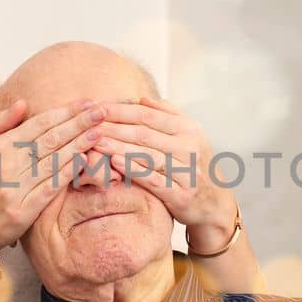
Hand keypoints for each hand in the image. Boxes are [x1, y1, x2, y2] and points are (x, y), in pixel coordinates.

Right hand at [0, 98, 105, 258]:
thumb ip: (2, 122)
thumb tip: (23, 102)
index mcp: (0, 146)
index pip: (39, 123)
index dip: (65, 112)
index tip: (87, 103)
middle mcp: (8, 163)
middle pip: (50, 138)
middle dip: (79, 123)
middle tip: (101, 111)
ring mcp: (17, 187)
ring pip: (54, 160)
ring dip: (80, 144)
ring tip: (100, 131)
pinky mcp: (25, 208)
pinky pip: (52, 185)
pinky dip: (69, 171)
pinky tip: (86, 159)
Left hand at [93, 97, 236, 237]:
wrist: (213, 203)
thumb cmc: (192, 165)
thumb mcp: (188, 136)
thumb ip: (167, 115)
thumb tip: (142, 98)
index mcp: (189, 129)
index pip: (149, 115)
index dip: (121, 110)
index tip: (98, 107)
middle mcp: (190, 148)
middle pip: (144, 133)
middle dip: (114, 127)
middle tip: (89, 124)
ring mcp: (187, 172)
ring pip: (146, 155)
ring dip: (118, 147)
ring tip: (95, 141)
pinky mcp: (181, 194)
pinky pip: (153, 180)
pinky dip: (133, 170)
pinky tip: (115, 163)